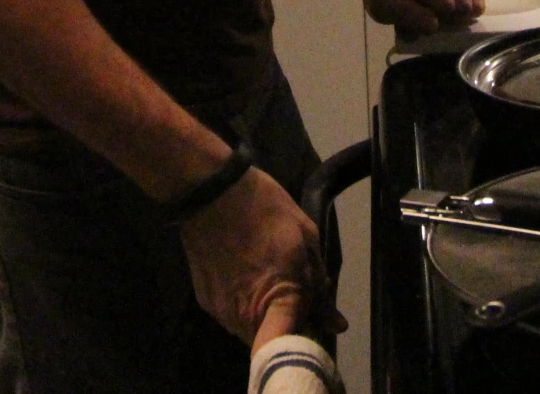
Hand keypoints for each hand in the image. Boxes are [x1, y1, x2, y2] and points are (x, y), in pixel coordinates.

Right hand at [179, 166, 333, 345]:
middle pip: (273, 340)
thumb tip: (334, 322)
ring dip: (264, 315)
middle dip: (288, 324)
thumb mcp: (306, 237)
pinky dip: (242, 304)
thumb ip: (318, 287)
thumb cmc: (265, 208)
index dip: (305, 347)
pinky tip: (244, 273)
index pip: (291, 348)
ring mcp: (223, 312)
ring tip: (266, 275)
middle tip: (294, 290)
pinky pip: (231, 315)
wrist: (212, 190)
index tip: (314, 329)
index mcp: (281, 297)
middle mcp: (248, 315)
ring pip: (251, 330)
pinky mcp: (205, 302)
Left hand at [361, 0, 483, 37]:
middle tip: (425, 12)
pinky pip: (478, 2)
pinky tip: (447, 3)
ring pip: (472, 6)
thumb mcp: (382, 5)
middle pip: (461, 6)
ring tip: (434, 7)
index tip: (415, 16)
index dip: (432, 20)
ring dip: (455, 15)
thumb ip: (405, 15)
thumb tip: (434, 26)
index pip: (443, 4)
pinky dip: (463, 10)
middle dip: (445, 18)